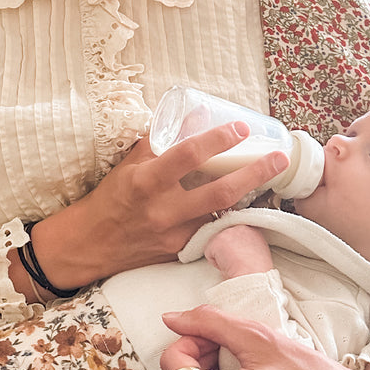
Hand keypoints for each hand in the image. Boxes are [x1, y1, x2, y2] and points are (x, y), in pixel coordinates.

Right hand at [25, 125, 287, 292]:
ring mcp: (174, 234)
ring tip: (273, 177)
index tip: (240, 127)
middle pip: (219, 191)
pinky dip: (228, 214)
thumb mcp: (129, 165)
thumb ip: (160, 143)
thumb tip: (192, 117)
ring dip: (250, 194)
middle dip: (255, 173)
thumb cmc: (109, 198)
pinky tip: (246, 202)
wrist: (89, 245)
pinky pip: (210, 229)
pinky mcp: (179, 251)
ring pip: (222, 212)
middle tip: (280, 158)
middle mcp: (162, 209)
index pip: (188, 155)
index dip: (217, 139)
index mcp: (146, 181)